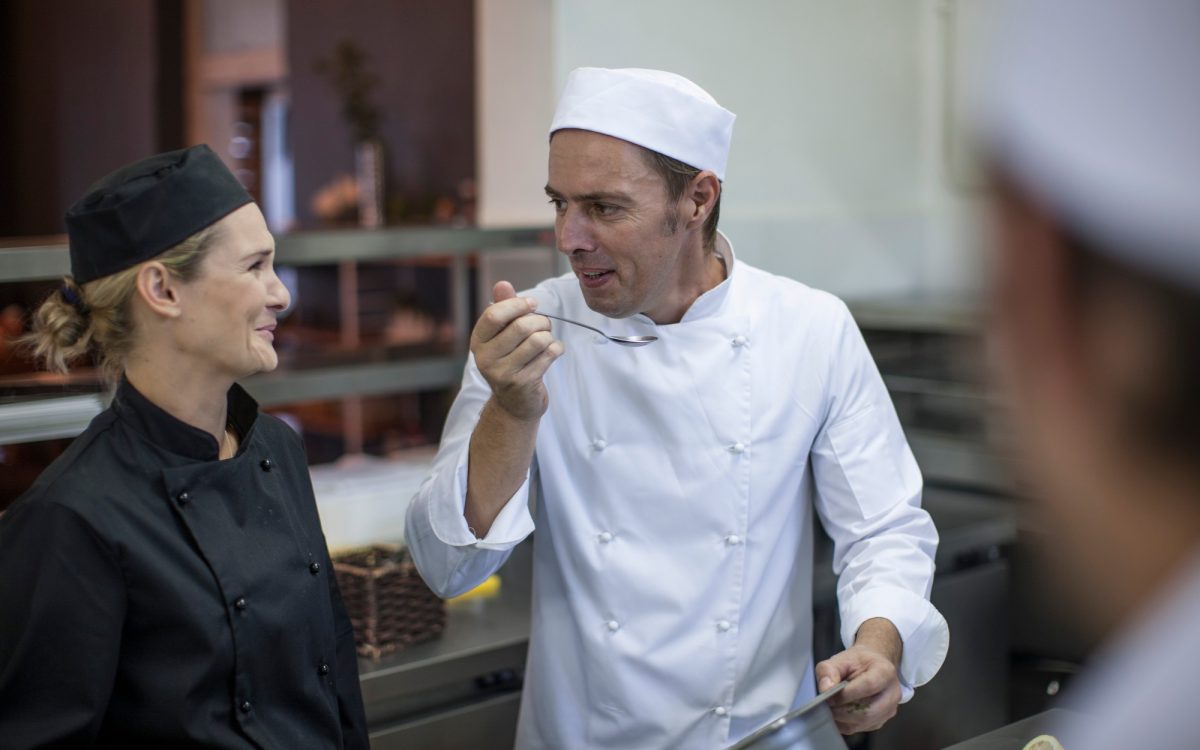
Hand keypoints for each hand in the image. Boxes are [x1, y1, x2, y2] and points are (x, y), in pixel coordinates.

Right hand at [471, 281, 562, 420]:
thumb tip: (502, 284)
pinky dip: (556, 349)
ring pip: (538, 340)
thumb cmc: (511, 360)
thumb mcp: (502, 335)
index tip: (532, 304)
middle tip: (543, 326)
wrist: (515, 403)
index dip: (517, 304)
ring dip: (549, 336)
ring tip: (546, 340)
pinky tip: (552, 353)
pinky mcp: (523, 383)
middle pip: (521, 326)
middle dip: (540, 321)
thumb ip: (503, 308)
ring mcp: (503, 373)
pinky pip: (549, 355)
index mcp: (478, 341)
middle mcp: (486, 358)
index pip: (494, 314)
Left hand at [814, 618, 902, 734]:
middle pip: (868, 710)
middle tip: (827, 704)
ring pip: (863, 722)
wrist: (872, 665)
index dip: (846, 694)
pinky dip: (844, 723)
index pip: (868, 686)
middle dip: (843, 710)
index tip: (829, 695)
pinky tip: (838, 712)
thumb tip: (825, 689)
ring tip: (831, 707)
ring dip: (842, 718)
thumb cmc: (857, 662)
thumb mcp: (840, 659)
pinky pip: (860, 728)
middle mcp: (892, 693)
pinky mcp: (880, 721)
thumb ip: (829, 670)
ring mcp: (888, 710)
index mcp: (885, 672)